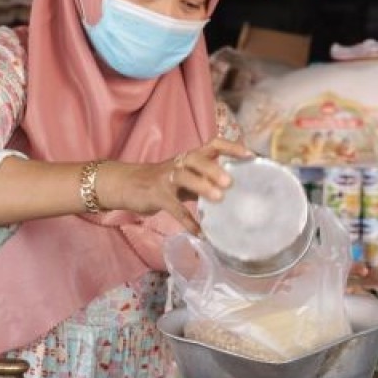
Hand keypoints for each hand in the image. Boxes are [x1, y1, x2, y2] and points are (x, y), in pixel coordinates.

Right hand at [98, 138, 253, 234]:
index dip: (231, 147)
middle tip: (230, 182)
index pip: (212, 144)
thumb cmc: (163, 181)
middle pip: (196, 159)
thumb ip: (205, 180)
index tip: (250, 155)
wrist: (127, 184)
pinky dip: (188, 221)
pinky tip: (201, 233)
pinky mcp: (157, 196)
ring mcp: (166, 179)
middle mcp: (178, 164)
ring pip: (183, 177)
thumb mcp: (185, 176)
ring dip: (202, 187)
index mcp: (189, 157)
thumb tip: (233, 191)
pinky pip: (174, 208)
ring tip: (219, 199)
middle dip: (213, 168)